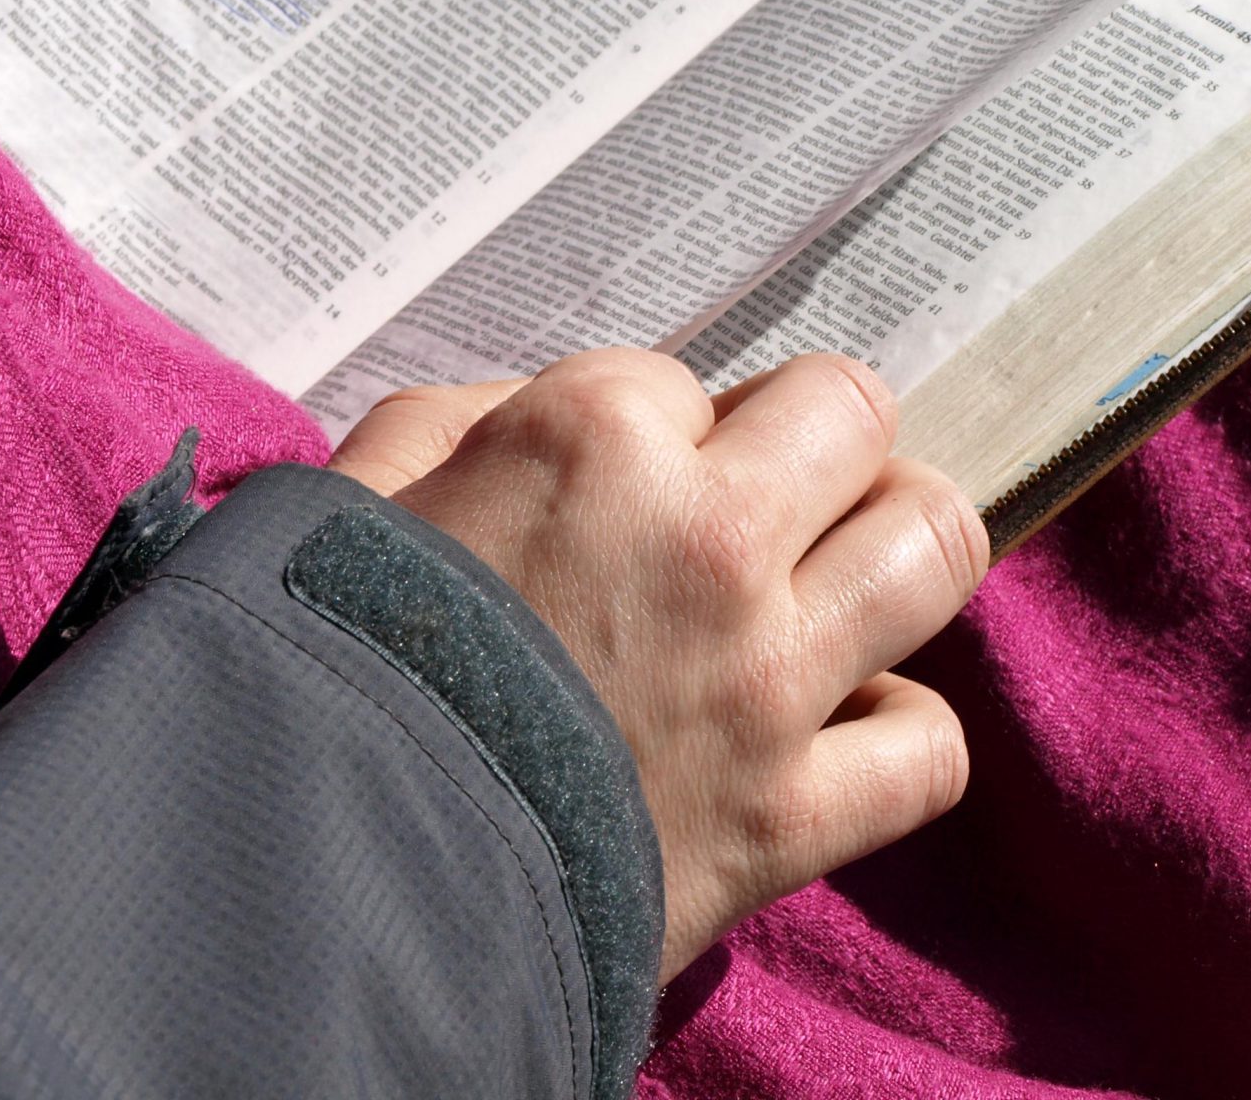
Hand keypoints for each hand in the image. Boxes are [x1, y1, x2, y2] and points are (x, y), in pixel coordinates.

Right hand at [331, 348, 987, 980]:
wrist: (315, 871)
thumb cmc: (318, 659)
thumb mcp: (351, 490)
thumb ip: (456, 425)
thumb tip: (538, 425)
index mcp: (592, 438)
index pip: (685, 379)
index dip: (648, 431)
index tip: (606, 490)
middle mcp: (707, 538)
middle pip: (856, 413)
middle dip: (810, 444)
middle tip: (761, 499)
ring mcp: (764, 679)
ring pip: (934, 544)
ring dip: (888, 550)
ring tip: (832, 582)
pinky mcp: (787, 817)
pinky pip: (928, 748)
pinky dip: (892, 737)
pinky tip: (829, 730)